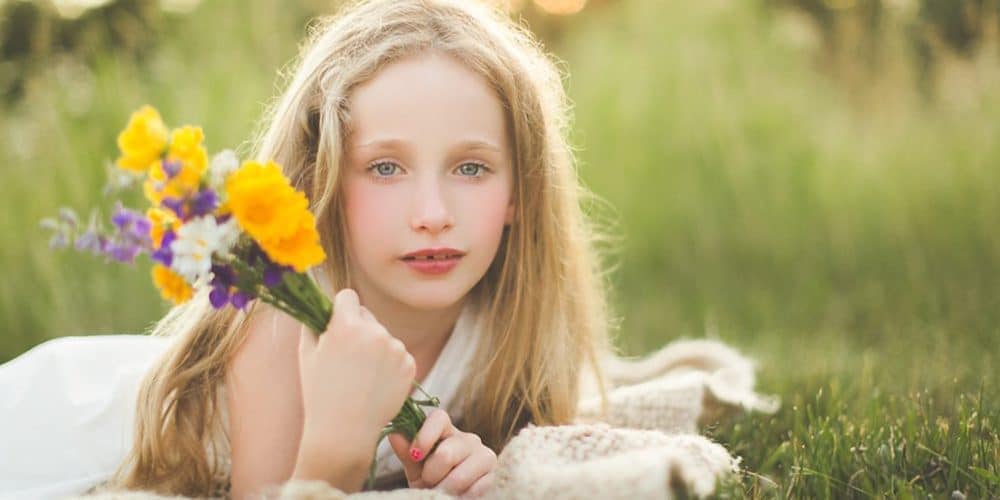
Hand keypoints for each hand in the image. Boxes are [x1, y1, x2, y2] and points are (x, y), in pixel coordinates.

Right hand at [296, 288, 416, 474]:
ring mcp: (395, 348)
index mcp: (347, 326)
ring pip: (383, 336)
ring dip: (374, 347)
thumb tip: (316, 302)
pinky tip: (375, 382)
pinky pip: (397, 353)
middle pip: (367, 315)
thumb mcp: (306, 353)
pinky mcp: (409, 364)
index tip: (336, 321)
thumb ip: (312, 322)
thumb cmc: (319, 393)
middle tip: (346, 357)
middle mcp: (375, 332)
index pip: (348, 296)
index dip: (340, 309)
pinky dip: (389, 363)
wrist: (345, 431)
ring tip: (360, 375)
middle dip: (357, 329)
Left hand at [387, 408, 496, 498]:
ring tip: (443, 492)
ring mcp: (485, 456)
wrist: (446, 498)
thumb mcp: (415, 467)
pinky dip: (461, 497)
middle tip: (429, 483)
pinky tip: (459, 496)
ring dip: (446, 489)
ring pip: (460, 475)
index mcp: (447, 431)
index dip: (425, 435)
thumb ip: (407, 450)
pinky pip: (475, 489)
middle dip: (432, 474)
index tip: (415, 455)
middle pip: (447, 452)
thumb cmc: (430, 481)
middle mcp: (469, 439)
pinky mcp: (496, 476)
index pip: (439, 417)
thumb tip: (394, 432)